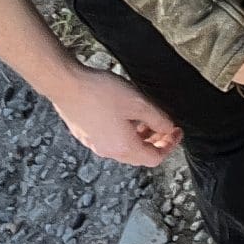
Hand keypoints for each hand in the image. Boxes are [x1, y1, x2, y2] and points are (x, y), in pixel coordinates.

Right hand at [50, 64, 180, 166]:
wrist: (66, 85)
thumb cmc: (101, 93)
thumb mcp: (138, 103)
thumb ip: (158, 118)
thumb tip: (169, 128)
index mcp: (124, 148)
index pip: (154, 158)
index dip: (170, 146)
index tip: (177, 132)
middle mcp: (109, 152)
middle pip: (139, 156)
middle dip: (156, 142)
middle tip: (164, 126)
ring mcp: (94, 144)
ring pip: (124, 148)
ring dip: (139, 137)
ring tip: (145, 117)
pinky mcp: (85, 134)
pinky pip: (110, 140)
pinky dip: (124, 133)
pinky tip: (123, 114)